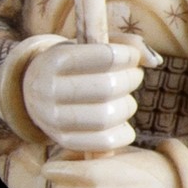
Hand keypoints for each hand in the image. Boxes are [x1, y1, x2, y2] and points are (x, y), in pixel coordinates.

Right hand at [22, 37, 156, 150]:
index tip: (131, 57)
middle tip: (134, 76)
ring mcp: (53, 119)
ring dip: (128, 106)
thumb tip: (155, 61)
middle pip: (108, 88)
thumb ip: (124, 45)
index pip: (105, 56)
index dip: (128, 56)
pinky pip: (103, 143)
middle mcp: (49, 90)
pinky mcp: (63, 141)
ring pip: (106, 116)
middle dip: (131, 80)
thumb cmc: (72, 65)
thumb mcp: (89, 46)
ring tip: (125, 99)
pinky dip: (123, 134)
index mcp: (56, 60)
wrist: (32, 92)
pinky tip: (122, 124)